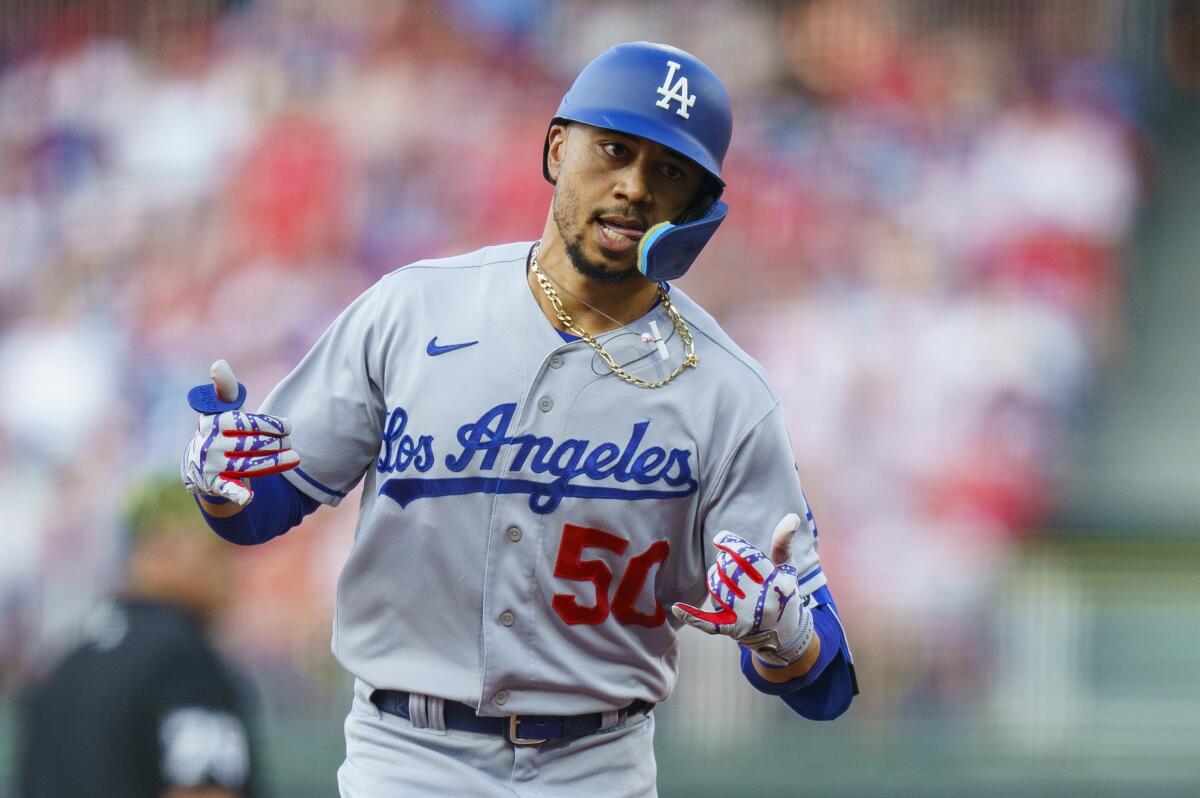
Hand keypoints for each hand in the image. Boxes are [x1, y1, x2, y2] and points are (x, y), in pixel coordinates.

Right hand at [180, 360, 299, 505]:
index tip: (289, 427)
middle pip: (251, 444)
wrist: (200, 468)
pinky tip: (250, 498)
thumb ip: (226, 389)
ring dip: (273, 463)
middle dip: (276, 444)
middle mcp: (210, 443)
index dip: (271, 425)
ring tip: (295, 458)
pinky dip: (238, 493)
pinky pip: (227, 489)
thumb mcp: (222, 410)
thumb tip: (219, 364)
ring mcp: (211, 465)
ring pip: (248, 465)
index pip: (247, 422)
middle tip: (292, 443)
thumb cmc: (221, 433)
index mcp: (214, 422)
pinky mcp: (214, 485)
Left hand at [671, 514, 814, 666]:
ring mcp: (745, 618)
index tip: (721, 539)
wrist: (786, 636)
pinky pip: (707, 623)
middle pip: (729, 569)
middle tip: (731, 564)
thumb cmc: (784, 594)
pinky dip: (692, 616)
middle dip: (726, 562)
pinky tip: (676, 607)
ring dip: (716, 577)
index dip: (731, 543)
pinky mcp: (732, 630)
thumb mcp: (787, 570)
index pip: (746, 556)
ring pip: (717, 587)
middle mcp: (760, 602)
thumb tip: (792, 516)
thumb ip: (783, 543)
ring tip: (725, 577)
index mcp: (776, 583)